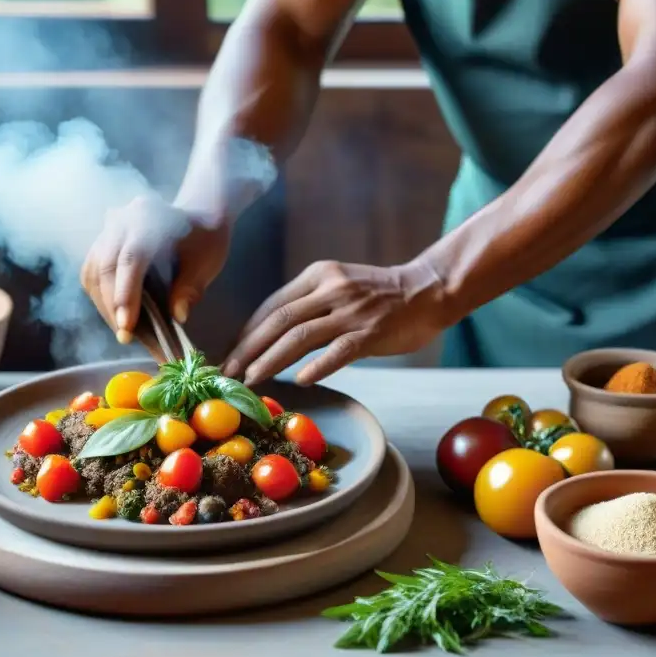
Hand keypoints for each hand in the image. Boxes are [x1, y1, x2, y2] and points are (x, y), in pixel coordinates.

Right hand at [81, 194, 230, 342]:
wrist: (197, 218)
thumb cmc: (203, 240)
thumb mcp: (206, 261)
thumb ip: (191, 287)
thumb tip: (178, 314)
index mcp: (150, 217)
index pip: (131, 258)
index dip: (126, 293)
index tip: (126, 325)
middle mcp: (123, 221)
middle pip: (106, 266)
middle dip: (112, 306)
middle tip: (126, 336)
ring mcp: (108, 231)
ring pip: (93, 272)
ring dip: (104, 305)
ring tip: (123, 330)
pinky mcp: (101, 244)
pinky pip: (91, 273)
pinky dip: (100, 298)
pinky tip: (116, 315)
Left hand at [223, 259, 447, 385]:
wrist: (428, 289)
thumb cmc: (380, 294)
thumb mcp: (339, 286)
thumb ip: (309, 304)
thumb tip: (271, 334)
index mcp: (318, 276)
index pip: (273, 305)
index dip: (247, 332)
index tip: (229, 353)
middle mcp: (330, 289)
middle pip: (278, 321)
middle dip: (248, 348)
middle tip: (227, 372)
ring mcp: (351, 311)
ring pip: (300, 337)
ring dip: (270, 359)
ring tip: (251, 379)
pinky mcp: (371, 332)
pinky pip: (339, 351)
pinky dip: (317, 366)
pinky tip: (300, 380)